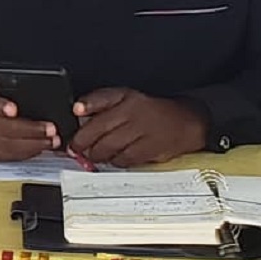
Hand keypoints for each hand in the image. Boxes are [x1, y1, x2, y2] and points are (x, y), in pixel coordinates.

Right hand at [0, 74, 58, 161]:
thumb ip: (4, 84)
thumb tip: (27, 86)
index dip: (0, 107)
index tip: (13, 109)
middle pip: (2, 129)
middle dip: (30, 130)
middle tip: (50, 130)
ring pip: (6, 145)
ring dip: (32, 145)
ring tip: (51, 142)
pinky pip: (6, 156)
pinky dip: (23, 154)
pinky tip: (38, 149)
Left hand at [70, 88, 206, 167]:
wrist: (186, 122)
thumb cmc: (149, 111)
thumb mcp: (125, 97)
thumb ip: (99, 102)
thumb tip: (77, 110)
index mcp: (125, 97)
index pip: (100, 99)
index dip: (85, 107)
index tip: (74, 114)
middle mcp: (134, 113)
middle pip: (99, 129)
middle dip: (82, 142)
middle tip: (76, 148)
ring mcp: (143, 131)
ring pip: (109, 146)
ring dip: (97, 154)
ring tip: (94, 154)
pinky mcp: (151, 148)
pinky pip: (125, 159)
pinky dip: (115, 161)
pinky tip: (114, 159)